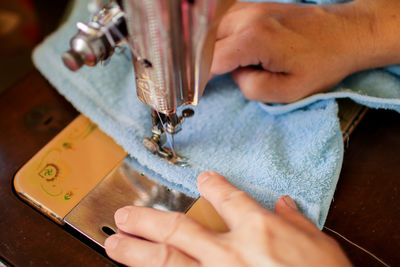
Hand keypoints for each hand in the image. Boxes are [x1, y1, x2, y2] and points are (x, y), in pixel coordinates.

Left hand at [105, 171, 350, 266]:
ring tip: (114, 245)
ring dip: (138, 252)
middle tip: (125, 215)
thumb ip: (297, 221)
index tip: (202, 178)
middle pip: (180, 229)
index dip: (212, 185)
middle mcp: (233, 253)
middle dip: (149, 221)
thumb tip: (285, 204)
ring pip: (169, 261)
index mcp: (260, 230)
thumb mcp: (320, 245)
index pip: (228, 198)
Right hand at [211, 1, 399, 102]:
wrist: (346, 34)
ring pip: (213, 29)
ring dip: (211, 49)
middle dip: (204, 63)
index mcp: (254, 39)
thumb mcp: (288, 91)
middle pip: (207, 42)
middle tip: (207, 81)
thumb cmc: (321, 64)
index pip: (211, 60)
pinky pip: (226, 21)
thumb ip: (251, 87)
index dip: (201, 79)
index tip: (197, 92)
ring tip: (218, 67)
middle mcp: (248, 17)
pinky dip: (221, 37)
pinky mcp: (256, 6)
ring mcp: (251, 7)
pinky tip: (228, 50)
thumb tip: (235, 74)